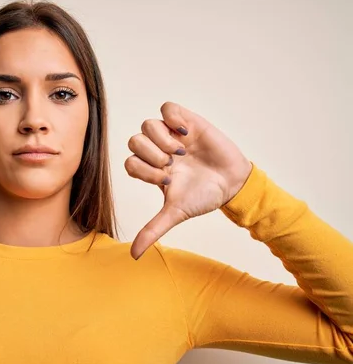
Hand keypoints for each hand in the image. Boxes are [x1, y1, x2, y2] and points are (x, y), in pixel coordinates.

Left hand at [125, 102, 252, 259]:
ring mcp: (171, 135)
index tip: (167, 180)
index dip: (144, 171)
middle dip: (151, 155)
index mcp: (151, 169)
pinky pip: (167, 108)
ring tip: (181, 152)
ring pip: (147, 125)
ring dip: (161, 140)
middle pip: (134, 141)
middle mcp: (158, 150)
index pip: (130, 162)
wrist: (233, 184)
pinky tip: (185, 133)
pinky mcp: (187, 121)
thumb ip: (153, 229)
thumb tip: (133, 255)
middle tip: (173, 165)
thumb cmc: (203, 197)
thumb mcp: (175, 213)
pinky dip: (172, 118)